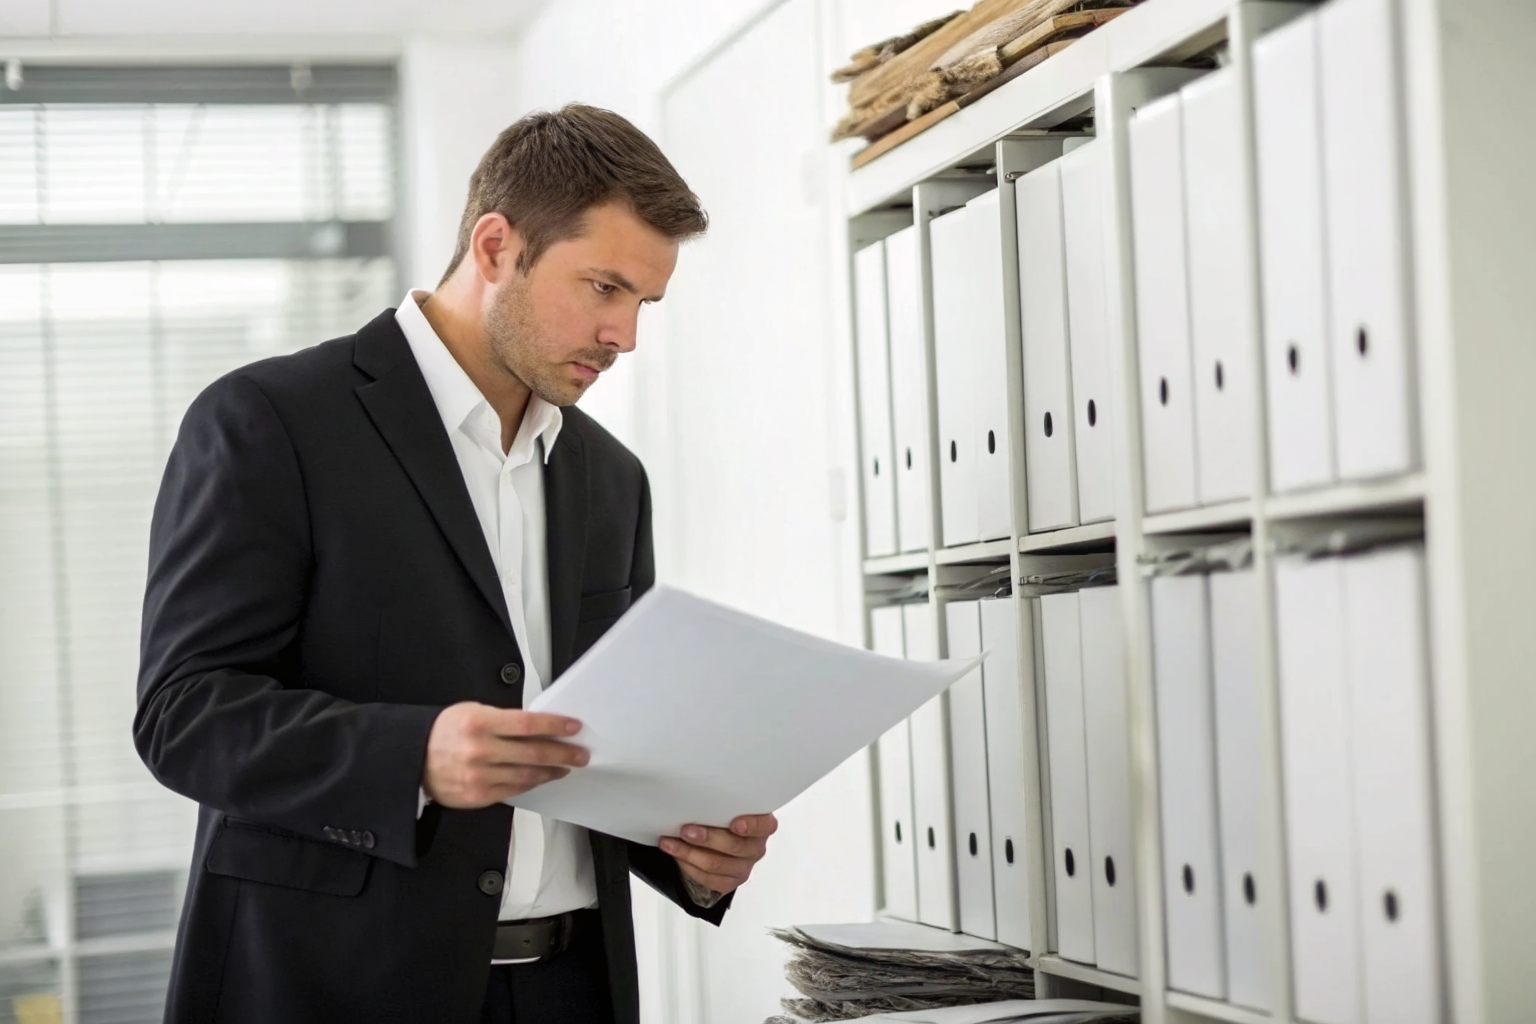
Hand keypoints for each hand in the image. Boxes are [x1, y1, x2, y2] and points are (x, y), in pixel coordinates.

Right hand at [422, 702, 587, 808]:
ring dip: (551, 771)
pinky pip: (514, 790)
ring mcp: (479, 776)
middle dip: (563, 753)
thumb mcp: (472, 712)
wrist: (412, 759)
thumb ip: (504, 720)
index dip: (555, 726)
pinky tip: (542, 777)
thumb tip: (539, 727)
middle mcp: (479, 750)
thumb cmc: (444, 732)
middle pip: (533, 753)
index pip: (527, 724)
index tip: (574, 727)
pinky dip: (532, 783)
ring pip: (527, 775)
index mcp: (479, 722)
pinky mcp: (478, 796)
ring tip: (565, 766)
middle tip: (580, 753)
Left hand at [660, 813, 777, 896]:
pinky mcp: (728, 883)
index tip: (735, 824)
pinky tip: (675, 855)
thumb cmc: (724, 817)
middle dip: (708, 838)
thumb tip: (696, 790)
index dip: (751, 826)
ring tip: (669, 843)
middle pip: (735, 846)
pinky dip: (688, 866)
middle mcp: (756, 848)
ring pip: (716, 865)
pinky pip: (707, 879)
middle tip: (685, 830)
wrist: (719, 842)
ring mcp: (743, 868)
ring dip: (689, 853)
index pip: (764, 826)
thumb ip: (722, 802)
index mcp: (762, 825)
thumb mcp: (729, 806)